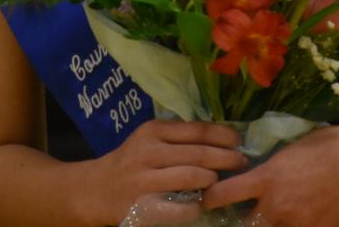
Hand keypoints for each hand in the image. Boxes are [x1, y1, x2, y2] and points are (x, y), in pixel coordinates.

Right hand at [84, 120, 245, 226]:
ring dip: (212, 179)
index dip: (223, 135)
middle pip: (199, 153)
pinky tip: (201, 204)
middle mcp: (149, 152)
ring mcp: (145, 180)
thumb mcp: (150, 140)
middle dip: (226, 158)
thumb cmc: (132, 162)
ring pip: (191, 176)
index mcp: (152, 131)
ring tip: (219, 181)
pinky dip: (196, 206)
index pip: (197, 130)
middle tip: (241, 162)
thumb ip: (178, 137)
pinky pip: (180, 208)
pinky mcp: (143, 206)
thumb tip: (223, 137)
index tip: (239, 140)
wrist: (97, 189)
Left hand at [202, 126, 338, 226]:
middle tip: (240, 215)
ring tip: (270, 216)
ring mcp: (297, 223)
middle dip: (240, 222)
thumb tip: (251, 174)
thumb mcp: (285, 152)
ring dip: (266, 226)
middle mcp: (277, 205)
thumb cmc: (323, 146)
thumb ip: (266, 169)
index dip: (210, 199)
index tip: (207, 200)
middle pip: (244, 226)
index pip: (223, 195)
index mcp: (266, 179)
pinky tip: (297, 218)